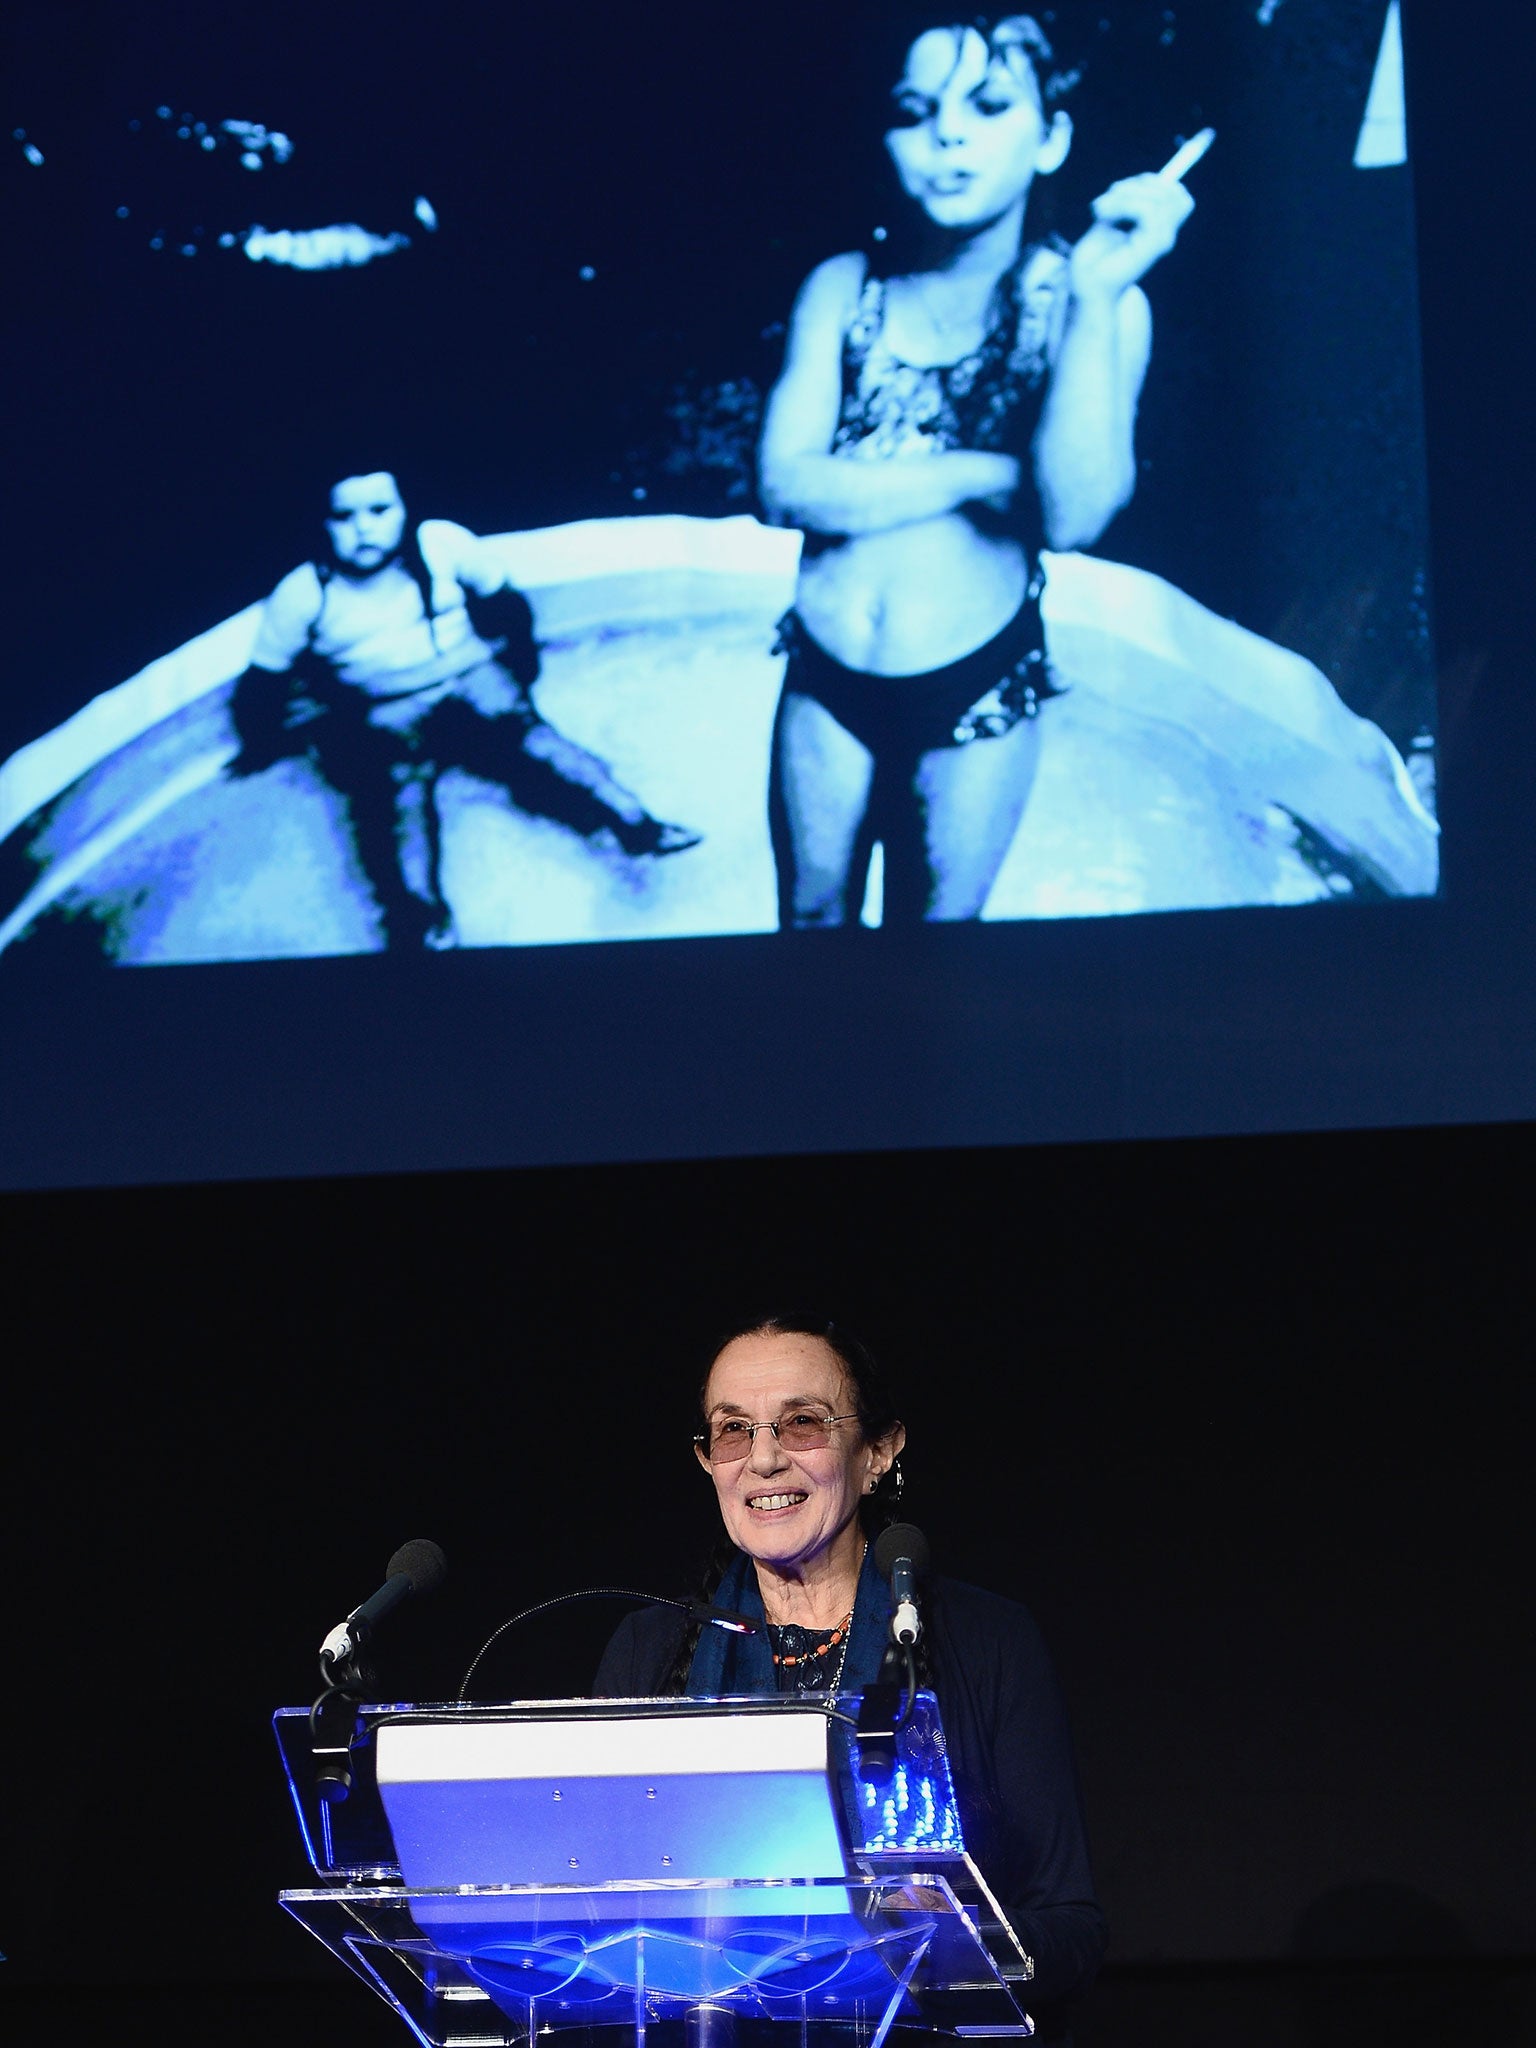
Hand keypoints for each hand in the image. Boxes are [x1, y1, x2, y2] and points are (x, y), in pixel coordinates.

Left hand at [1069, 172, 1194, 303]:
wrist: (1087, 287)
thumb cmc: (1093, 260)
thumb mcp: (1110, 222)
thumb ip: (1126, 203)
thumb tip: (1136, 182)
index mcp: (1158, 229)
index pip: (1176, 194)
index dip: (1152, 182)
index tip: (1120, 189)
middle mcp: (1165, 234)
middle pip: (1174, 192)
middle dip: (1139, 183)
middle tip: (1109, 195)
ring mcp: (1162, 240)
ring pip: (1158, 199)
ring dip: (1125, 195)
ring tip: (1100, 208)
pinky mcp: (1153, 246)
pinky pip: (1147, 210)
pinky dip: (1123, 205)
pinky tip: (1102, 215)